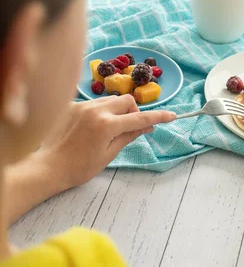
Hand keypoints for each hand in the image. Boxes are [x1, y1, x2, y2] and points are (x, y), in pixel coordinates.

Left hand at [38, 95, 175, 188]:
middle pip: (127, 100)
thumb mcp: (108, 155)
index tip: (172, 116)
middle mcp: (95, 110)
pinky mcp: (71, 106)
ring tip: (111, 128)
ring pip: (111, 99)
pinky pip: (94, 103)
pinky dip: (101, 112)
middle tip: (131, 127)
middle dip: (134, 111)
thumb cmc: (78, 167)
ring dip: (118, 110)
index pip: (139, 117)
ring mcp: (82, 106)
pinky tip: (92, 127)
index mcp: (106, 125)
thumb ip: (128, 136)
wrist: (46, 167)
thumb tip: (146, 126)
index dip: (158, 116)